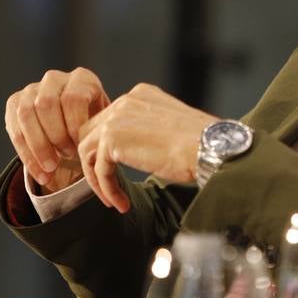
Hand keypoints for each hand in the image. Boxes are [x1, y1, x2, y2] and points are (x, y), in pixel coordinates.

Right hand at [4, 68, 109, 189]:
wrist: (72, 126)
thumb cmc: (94, 125)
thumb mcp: (103, 123)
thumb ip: (102, 128)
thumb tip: (100, 146)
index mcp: (81, 78)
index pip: (73, 98)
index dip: (74, 125)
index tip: (80, 146)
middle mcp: (54, 79)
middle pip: (46, 104)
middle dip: (56, 136)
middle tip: (67, 157)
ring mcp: (31, 89)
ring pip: (26, 114)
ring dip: (38, 146)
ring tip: (52, 169)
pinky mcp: (14, 103)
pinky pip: (15, 129)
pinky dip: (27, 156)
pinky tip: (41, 174)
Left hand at [76, 83, 217, 213]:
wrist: (209, 148)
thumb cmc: (200, 143)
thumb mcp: (170, 126)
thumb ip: (148, 129)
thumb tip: (133, 149)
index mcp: (141, 94)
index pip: (109, 118)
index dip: (106, 146)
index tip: (112, 168)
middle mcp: (126, 101)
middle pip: (91, 132)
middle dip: (95, 161)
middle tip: (106, 184)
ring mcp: (116, 119)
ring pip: (88, 151)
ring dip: (99, 179)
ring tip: (114, 199)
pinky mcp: (111, 140)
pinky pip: (99, 169)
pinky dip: (107, 190)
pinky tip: (121, 203)